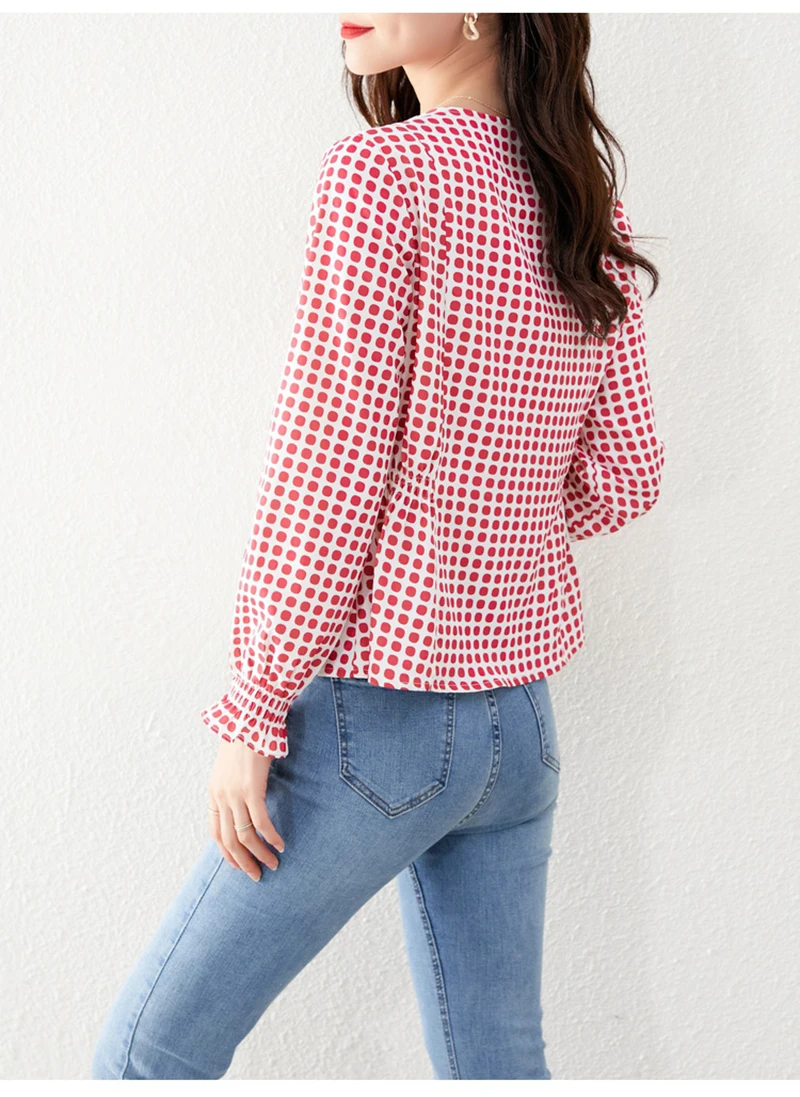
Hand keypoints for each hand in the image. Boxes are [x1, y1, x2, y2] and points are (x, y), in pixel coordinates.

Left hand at [208, 739, 285, 881]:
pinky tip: (280, 844)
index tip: (240, 865)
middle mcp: (221, 797)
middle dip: (244, 862)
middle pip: (229, 840)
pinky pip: (260, 822)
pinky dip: (270, 837)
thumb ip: (235, 785)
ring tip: (273, 864)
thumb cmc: (245, 738)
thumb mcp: (232, 766)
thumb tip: (246, 801)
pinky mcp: (251, 790)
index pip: (216, 833)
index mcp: (214, 793)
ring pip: (245, 836)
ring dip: (259, 854)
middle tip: (257, 875)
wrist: (248, 718)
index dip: (227, 853)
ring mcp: (235, 794)